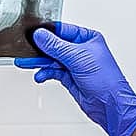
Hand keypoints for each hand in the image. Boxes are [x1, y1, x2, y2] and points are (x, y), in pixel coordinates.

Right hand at [15, 23, 135, 135]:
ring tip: (25, 63)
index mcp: (87, 38)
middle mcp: (80, 49)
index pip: (62, 30)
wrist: (110, 106)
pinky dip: (44, 72)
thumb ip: (56, 45)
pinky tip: (40, 75)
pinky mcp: (69, 76)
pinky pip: (51, 70)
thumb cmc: (106, 81)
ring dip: (39, 62)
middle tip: (25, 50)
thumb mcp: (77, 58)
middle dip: (39, 49)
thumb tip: (40, 35)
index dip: (46, 32)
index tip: (32, 34)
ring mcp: (74, 63)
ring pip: (50, 58)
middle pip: (53, 44)